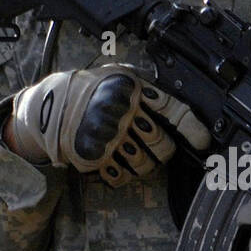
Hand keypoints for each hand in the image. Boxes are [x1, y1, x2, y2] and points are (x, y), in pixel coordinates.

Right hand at [8, 65, 210, 186]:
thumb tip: (178, 107)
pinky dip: (122, 175)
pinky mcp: (94, 155)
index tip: (202, 142)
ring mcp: (108, 135)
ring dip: (144, 165)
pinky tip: (116, 163)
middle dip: (164, 151)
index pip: (173, 110)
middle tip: (157, 147)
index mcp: (131, 88)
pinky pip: (121, 176)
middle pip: (162, 144)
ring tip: (133, 155)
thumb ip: (145, 86)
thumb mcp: (116, 74)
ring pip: (145, 164)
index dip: (192, 128)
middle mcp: (122, 111)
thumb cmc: (88, 89)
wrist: (47, 105)